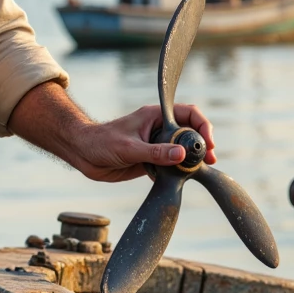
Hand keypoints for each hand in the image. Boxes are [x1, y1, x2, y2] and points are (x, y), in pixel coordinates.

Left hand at [65, 102, 215, 182]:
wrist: (83, 154)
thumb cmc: (101, 142)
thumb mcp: (129, 147)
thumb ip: (155, 152)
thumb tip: (181, 155)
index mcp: (156, 116)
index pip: (189, 113)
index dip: (202, 125)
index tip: (208, 142)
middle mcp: (159, 129)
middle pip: (190, 133)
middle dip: (203, 145)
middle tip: (210, 160)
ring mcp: (157, 145)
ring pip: (183, 150)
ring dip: (193, 160)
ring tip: (200, 170)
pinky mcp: (152, 160)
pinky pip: (171, 165)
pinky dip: (179, 171)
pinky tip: (181, 178)